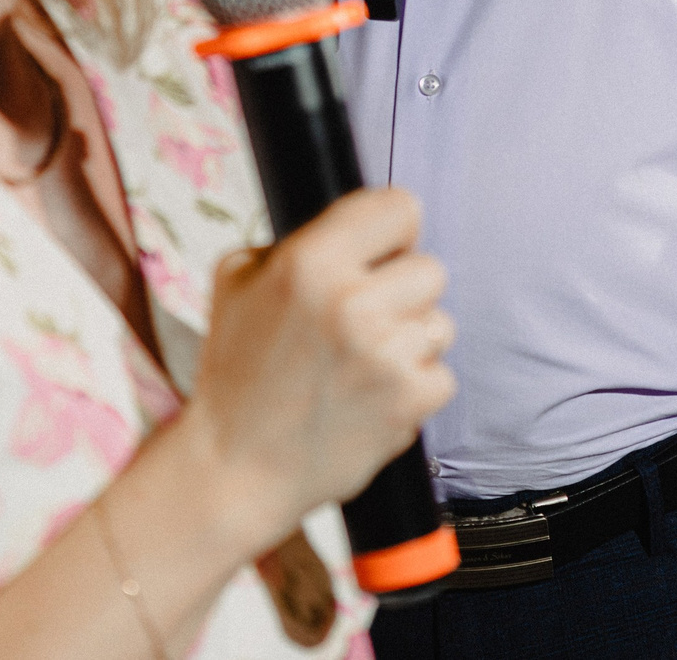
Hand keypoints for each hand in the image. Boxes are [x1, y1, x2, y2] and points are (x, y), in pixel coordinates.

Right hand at [175, 188, 455, 554]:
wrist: (234, 468)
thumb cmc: (236, 373)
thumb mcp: (237, 281)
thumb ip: (295, 243)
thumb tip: (354, 226)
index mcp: (310, 263)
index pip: (400, 208)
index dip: (393, 231)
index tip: (383, 251)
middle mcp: (353, 303)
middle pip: (430, 269)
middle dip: (401, 293)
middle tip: (362, 322)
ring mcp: (386, 356)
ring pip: (440, 324)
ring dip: (410, 342)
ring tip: (360, 366)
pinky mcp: (409, 402)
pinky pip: (441, 375)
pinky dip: (414, 388)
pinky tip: (371, 399)